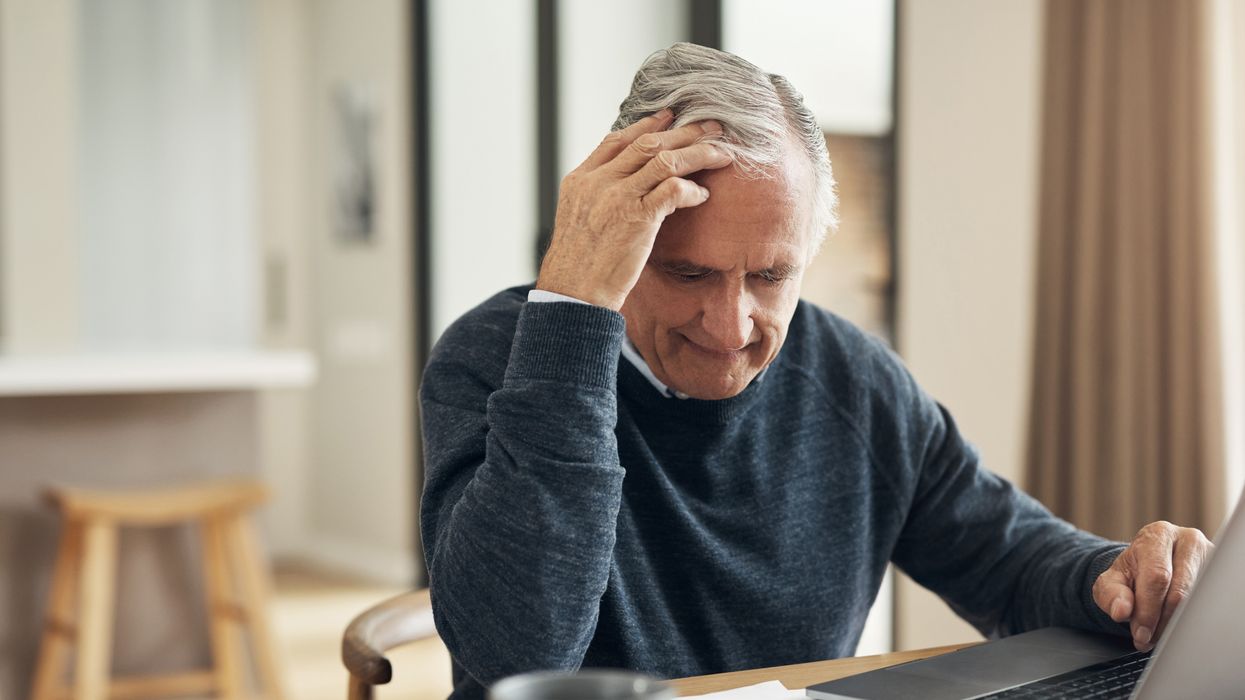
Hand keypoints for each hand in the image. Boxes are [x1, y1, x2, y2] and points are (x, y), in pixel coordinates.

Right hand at [536, 109, 732, 309]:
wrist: (573, 293)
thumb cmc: (578, 266)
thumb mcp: (577, 220)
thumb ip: (597, 197)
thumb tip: (623, 188)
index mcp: (581, 179)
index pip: (617, 140)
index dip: (647, 125)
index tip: (669, 117)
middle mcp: (599, 182)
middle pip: (647, 143)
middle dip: (683, 132)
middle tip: (709, 126)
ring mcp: (618, 198)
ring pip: (665, 160)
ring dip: (698, 153)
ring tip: (721, 152)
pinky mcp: (638, 218)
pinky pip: (673, 189)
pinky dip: (691, 189)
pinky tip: (702, 195)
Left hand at [1092, 521, 1212, 650]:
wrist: (1149, 565)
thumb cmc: (1132, 572)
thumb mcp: (1111, 580)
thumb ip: (1110, 593)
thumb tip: (1121, 611)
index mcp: (1158, 535)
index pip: (1158, 576)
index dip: (1148, 609)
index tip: (1141, 633)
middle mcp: (1187, 541)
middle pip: (1180, 591)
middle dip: (1162, 621)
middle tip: (1149, 639)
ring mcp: (1209, 556)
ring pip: (1197, 600)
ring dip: (1176, 625)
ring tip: (1158, 636)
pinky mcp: (1218, 573)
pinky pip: (1207, 603)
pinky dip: (1189, 620)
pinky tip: (1175, 628)